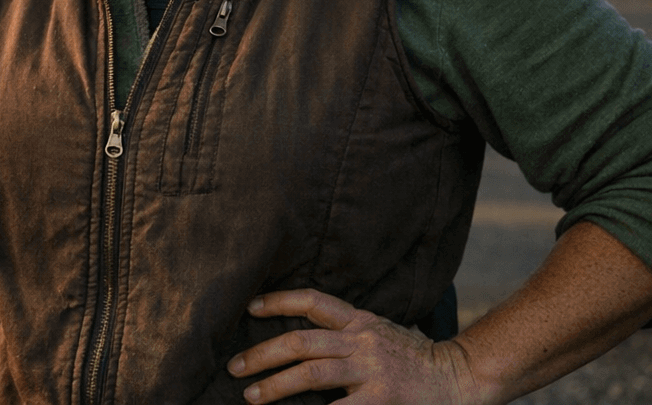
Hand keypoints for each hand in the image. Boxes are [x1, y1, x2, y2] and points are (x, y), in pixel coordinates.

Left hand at [229, 289, 482, 403]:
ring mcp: (372, 371)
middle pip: (301, 341)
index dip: (279, 301)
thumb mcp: (380, 333)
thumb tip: (301, 338)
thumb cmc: (415, 359)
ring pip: (311, 373)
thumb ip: (346, 333)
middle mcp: (362, 341)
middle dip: (262, 354)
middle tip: (234, 366)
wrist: (463, 378)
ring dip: (275, 385)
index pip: (313, 301)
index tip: (250, 308)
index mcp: (361, 322)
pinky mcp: (382, 399)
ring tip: (250, 396)